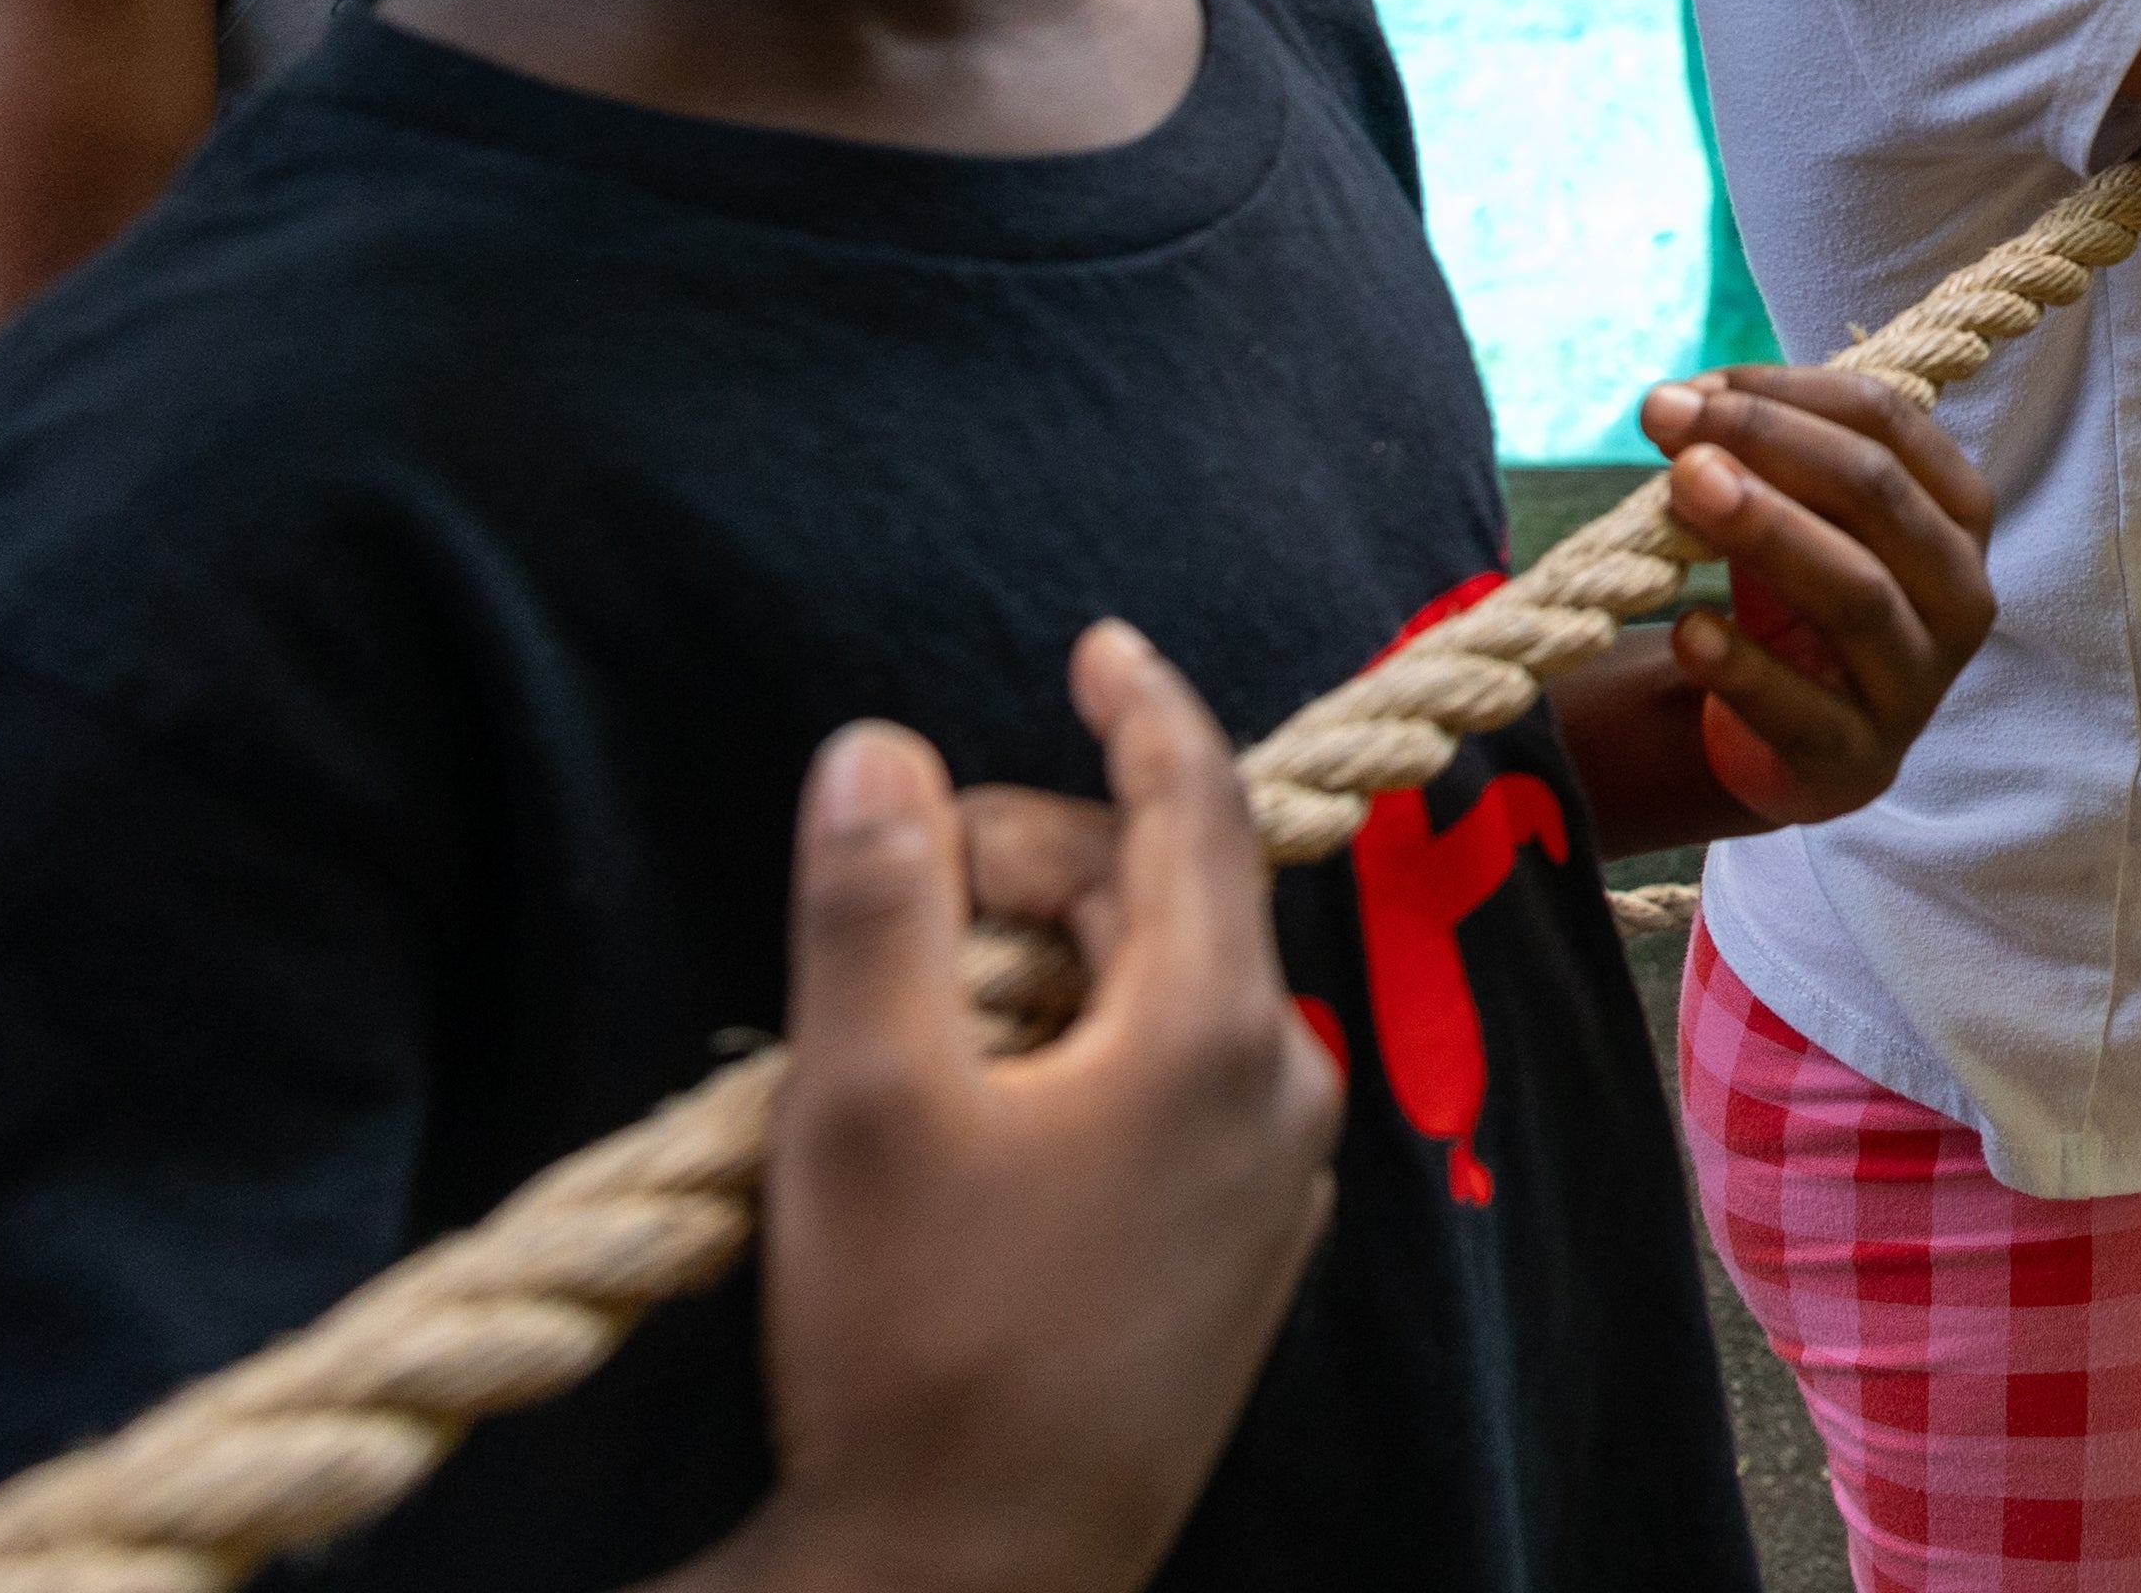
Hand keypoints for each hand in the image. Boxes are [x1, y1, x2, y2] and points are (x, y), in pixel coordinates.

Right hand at [666, 624, 1339, 1592]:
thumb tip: (879, 751)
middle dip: (1034, 866)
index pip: (1195, 807)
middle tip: (893, 888)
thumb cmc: (915, 1348)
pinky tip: (979, 1112)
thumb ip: (875, 906)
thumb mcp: (861, 1101)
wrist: (972, 1581)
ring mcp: (1274, 1189)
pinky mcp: (1240, 1266)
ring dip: (1052, 971)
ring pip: (1163, 1006)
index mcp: (1214, 1032)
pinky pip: (1173, 1098)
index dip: (1138, 708)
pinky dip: (1085, 1059)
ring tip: (913, 1015)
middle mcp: (1279, 1095)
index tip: (1095, 642)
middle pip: (1162, 905)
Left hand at [1572, 361, 1999, 836]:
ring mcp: (1919, 683)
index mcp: (1959, 511)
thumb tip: (1676, 404)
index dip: (1790, 392)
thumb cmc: (1805, 596)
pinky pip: (1804, 710)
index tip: (1695, 388)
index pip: (1889, 422)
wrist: (1800, 739)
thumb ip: (1754, 455)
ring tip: (1683, 487)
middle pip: (1877, 494)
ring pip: (1856, 592)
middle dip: (1770, 443)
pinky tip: (1688, 629)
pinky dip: (1744, 667)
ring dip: (1766, 529)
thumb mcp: (1802, 514)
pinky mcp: (1860, 759)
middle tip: (1673, 425)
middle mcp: (1961, 593)